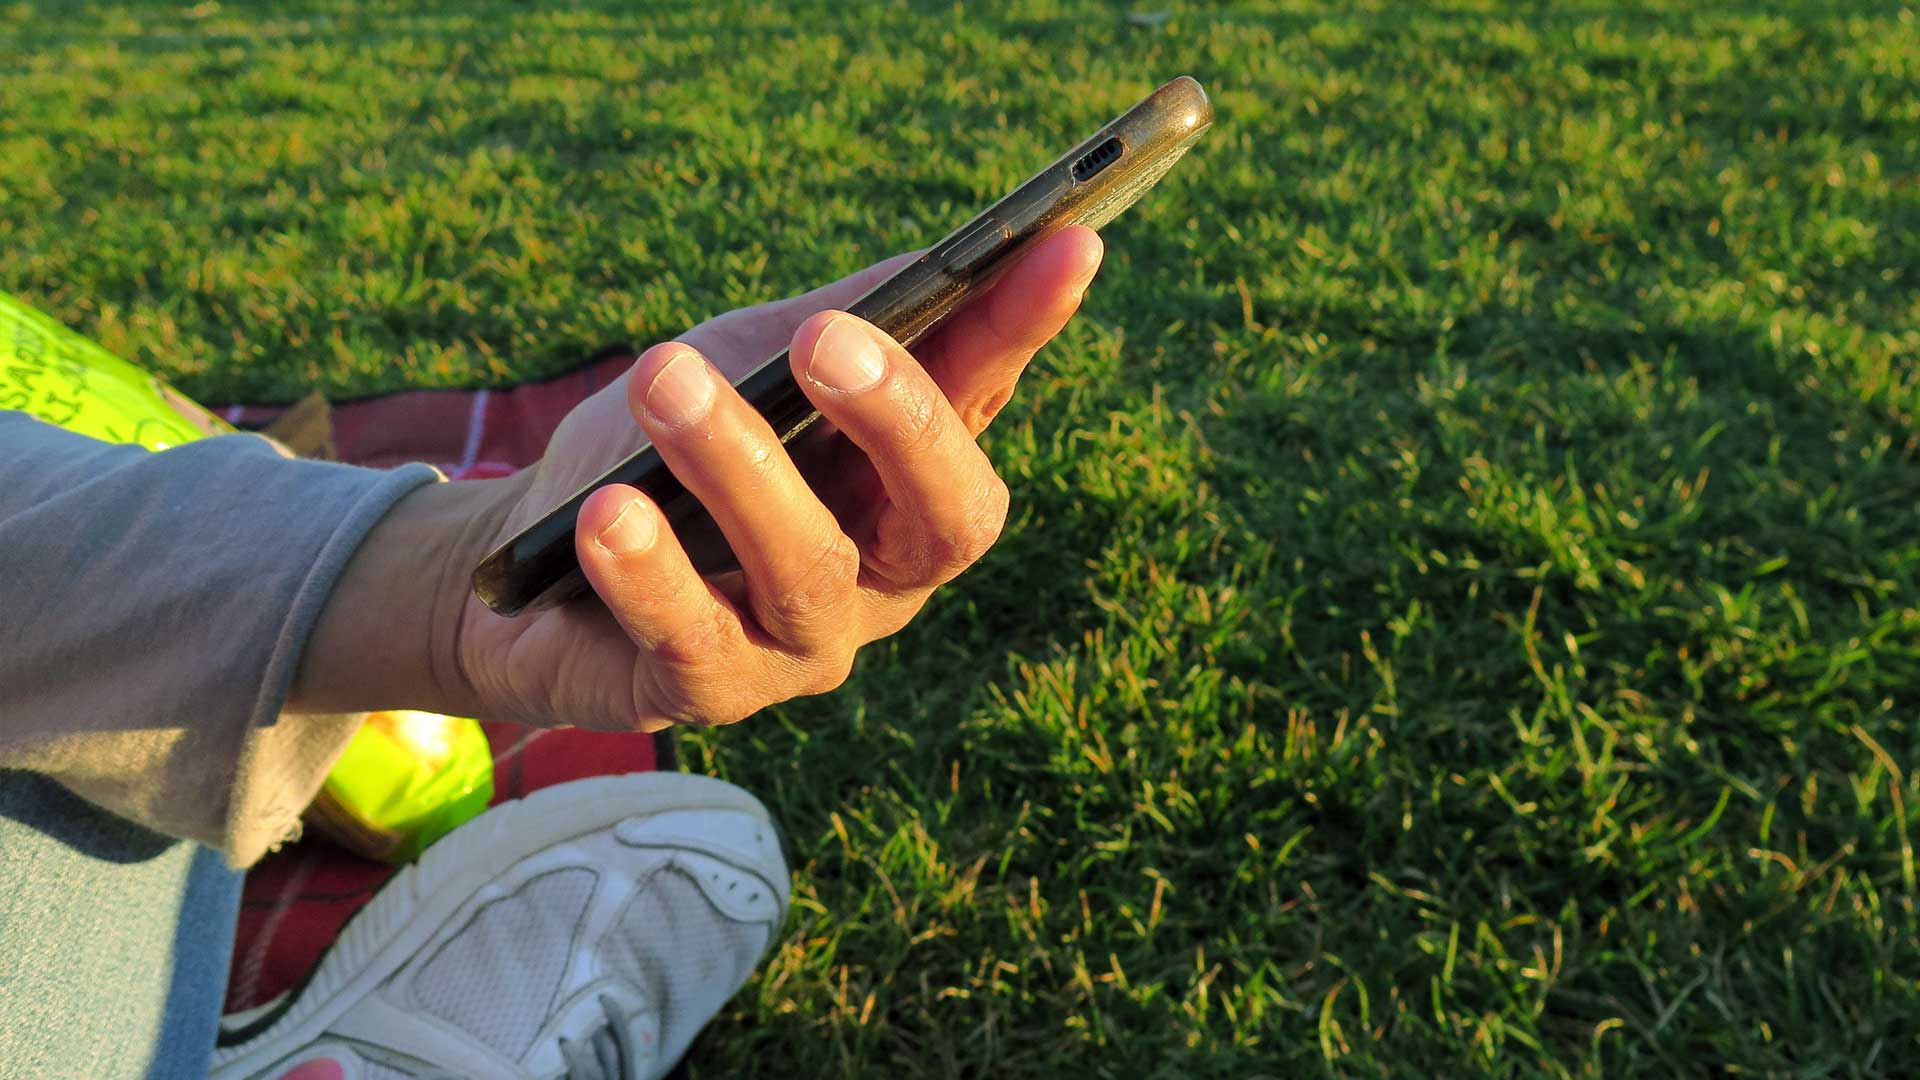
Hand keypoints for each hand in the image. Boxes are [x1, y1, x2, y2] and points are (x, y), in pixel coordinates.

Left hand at [291, 227, 1102, 731]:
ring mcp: (804, 644)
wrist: (533, 553)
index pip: (984, 400)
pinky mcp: (707, 692)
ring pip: (807, 567)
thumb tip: (948, 261)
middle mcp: (884, 576)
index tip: (1068, 241)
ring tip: (662, 378)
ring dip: (735, 464)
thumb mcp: (749, 365)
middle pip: (942, 514)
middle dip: (899, 418)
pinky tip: (608, 512)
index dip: (1025, 328)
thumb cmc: (664, 448)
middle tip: (826, 338)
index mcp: (908, 483)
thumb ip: (840, 322)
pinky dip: (649, 568)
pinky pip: (691, 638)